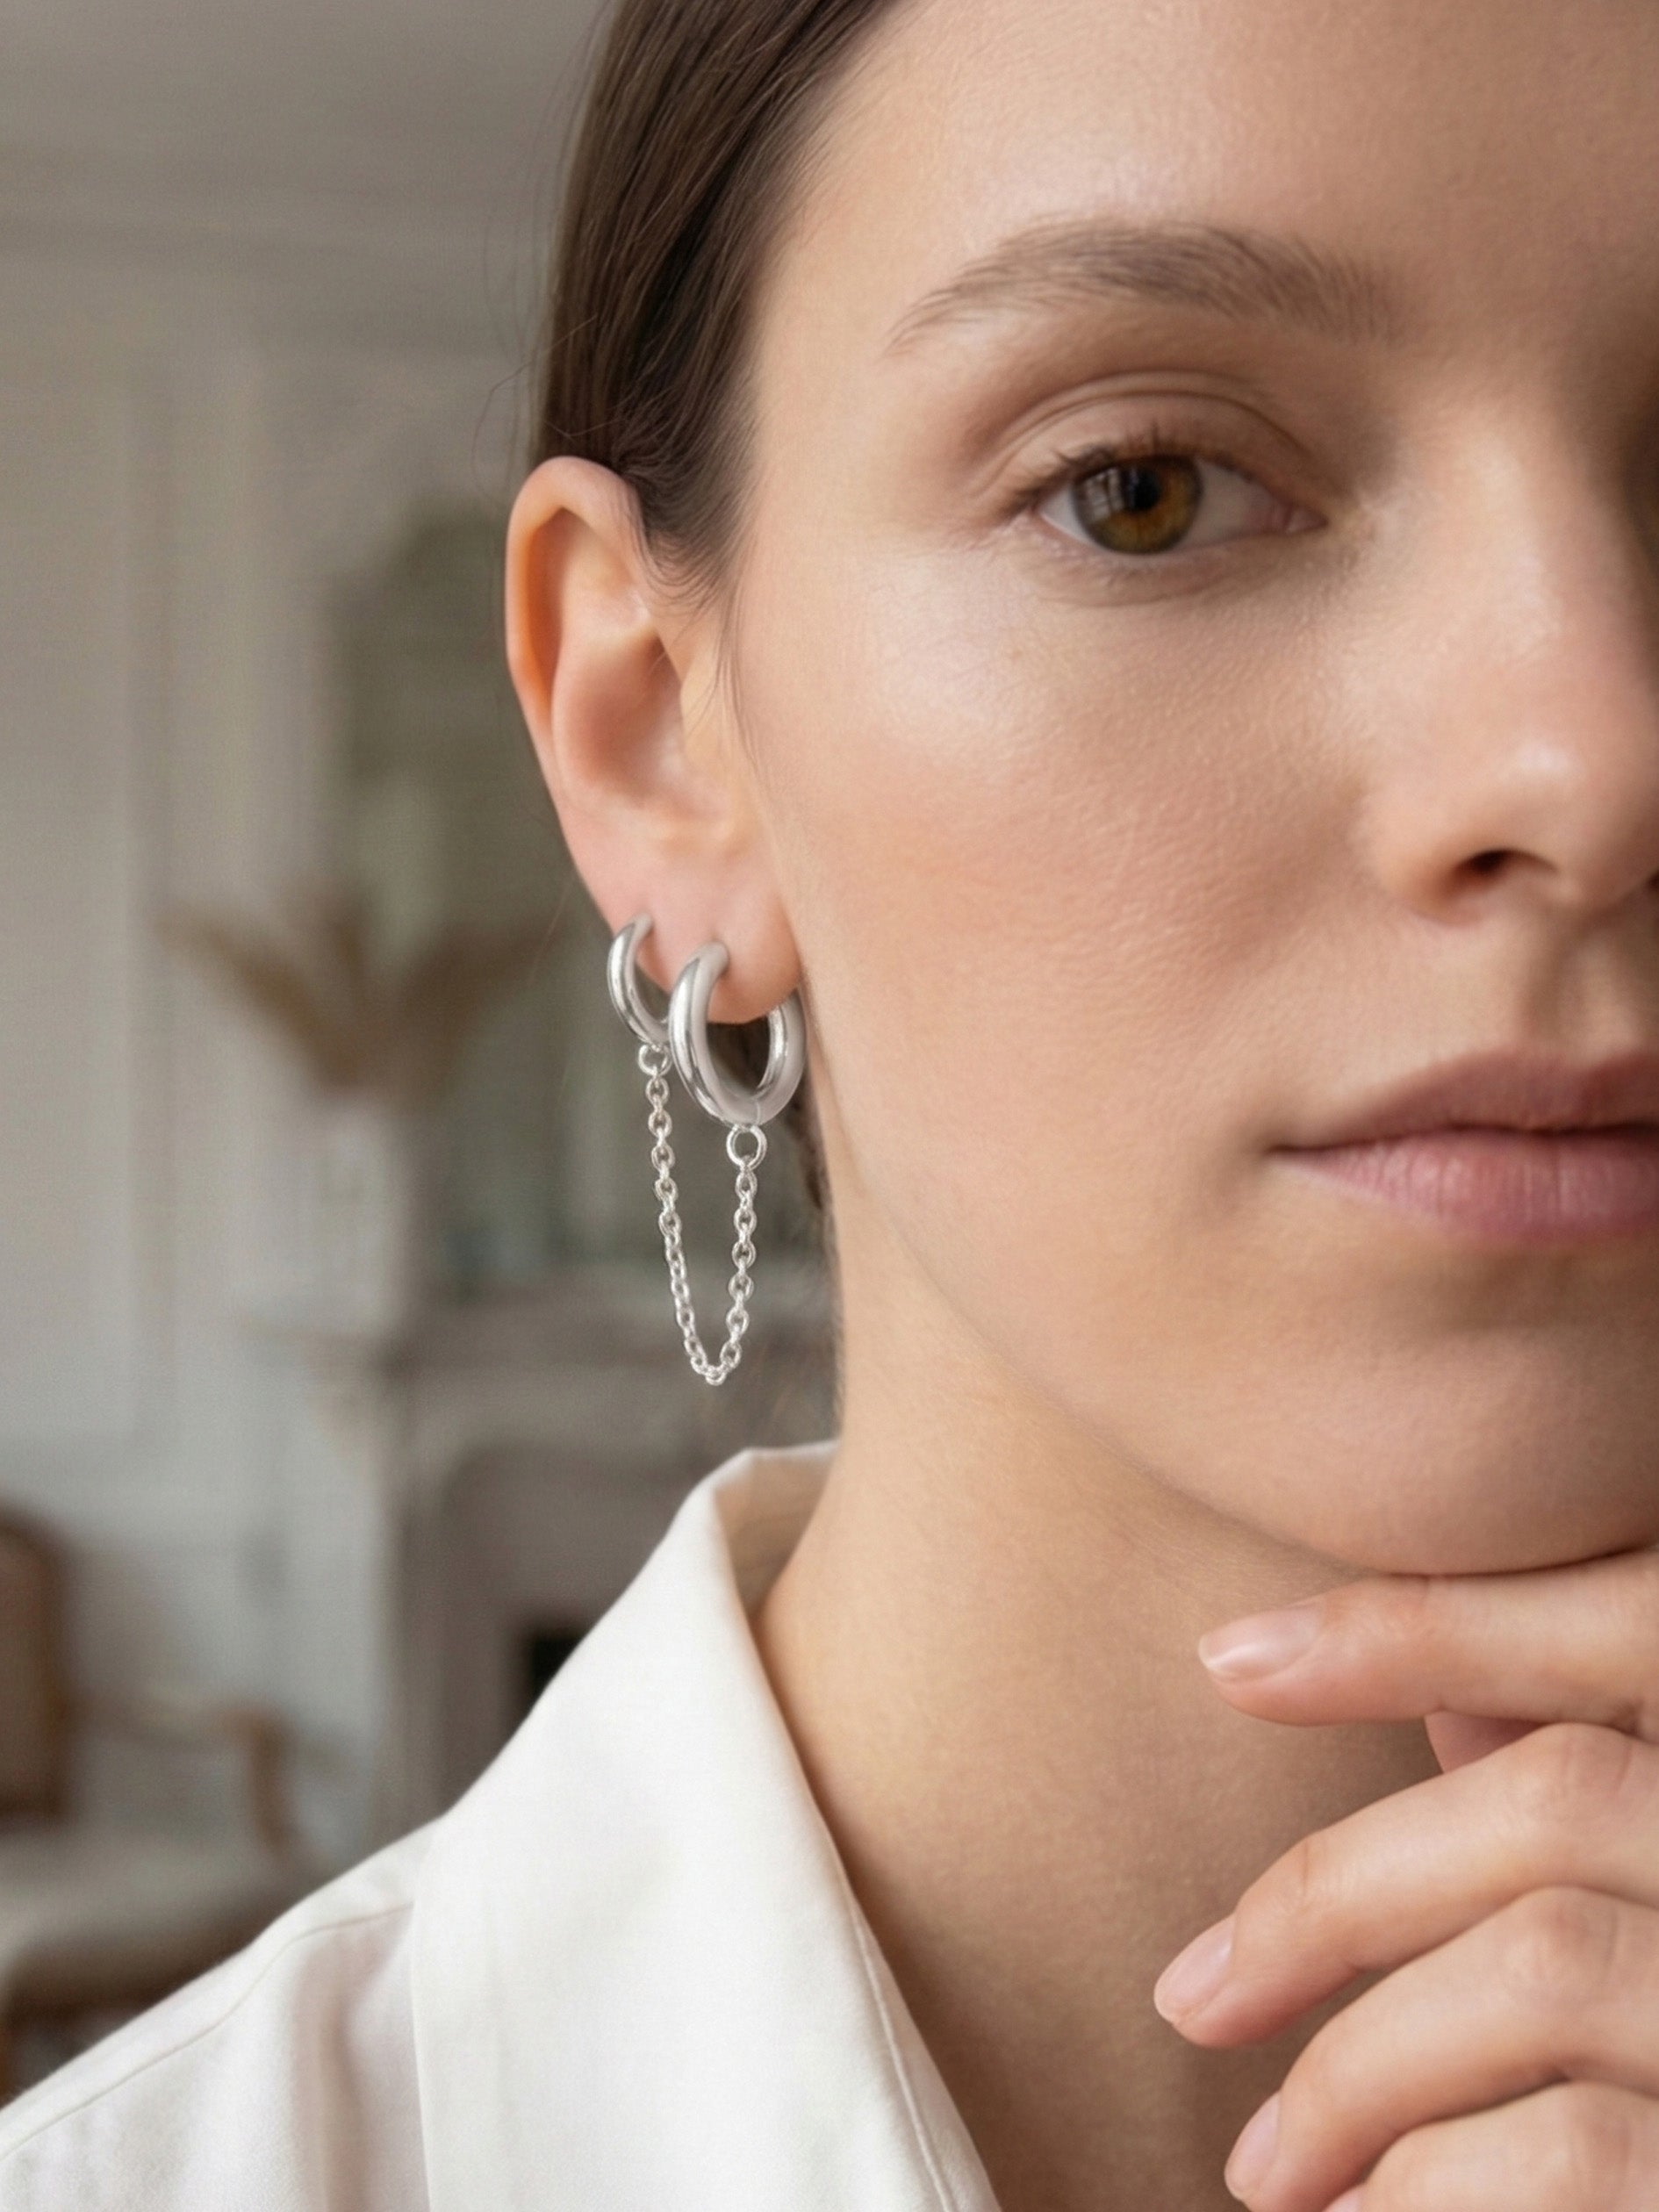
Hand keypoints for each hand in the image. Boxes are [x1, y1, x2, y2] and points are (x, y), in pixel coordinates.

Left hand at [1151, 1546, 1658, 2211]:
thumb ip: (1600, 1797)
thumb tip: (1446, 1714)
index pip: (1630, 1617)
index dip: (1422, 1624)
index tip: (1226, 1661)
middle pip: (1556, 1799)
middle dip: (1338, 1889)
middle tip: (1189, 2001)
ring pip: (1550, 1965)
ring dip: (1362, 2069)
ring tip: (1268, 2174)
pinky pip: (1576, 2149)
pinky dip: (1427, 2186)